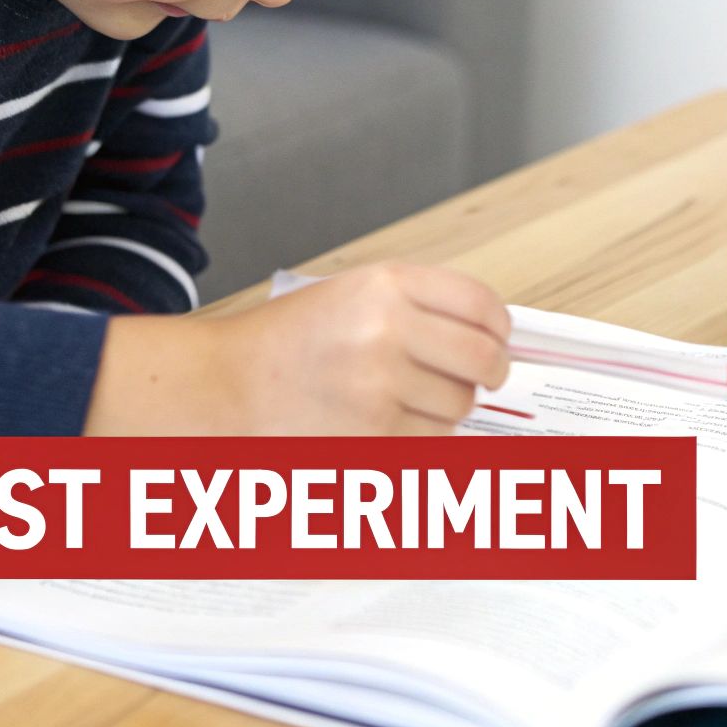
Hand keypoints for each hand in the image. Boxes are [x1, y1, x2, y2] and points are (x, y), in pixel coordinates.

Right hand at [85, 262, 510, 435]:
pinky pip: (432, 441)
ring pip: (459, 407)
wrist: (227, 385)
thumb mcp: (353, 294)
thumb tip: (493, 336)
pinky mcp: (373, 435)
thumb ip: (421, 304)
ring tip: (407, 398)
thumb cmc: (289, 341)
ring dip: (448, 408)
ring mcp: (381, 386)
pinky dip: (423, 438)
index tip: (498, 340)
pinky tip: (391, 422)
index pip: (481, 305)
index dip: (500, 328)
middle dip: (490, 373)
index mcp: (386, 285)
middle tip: (482, 377)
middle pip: (483, 360)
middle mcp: (388, 330)